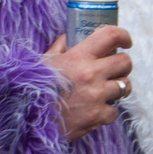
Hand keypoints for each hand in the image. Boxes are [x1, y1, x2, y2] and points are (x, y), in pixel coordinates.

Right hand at [43, 26, 132, 140]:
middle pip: (125, 62)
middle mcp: (91, 74)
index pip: (110, 36)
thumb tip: (71, 37)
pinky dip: (106, 110)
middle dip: (122, 65)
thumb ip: (60, 46)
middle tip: (114, 69)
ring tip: (103, 91)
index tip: (125, 42)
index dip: (123, 36)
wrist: (27, 118)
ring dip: (117, 88)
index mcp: (78, 56)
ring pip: (125, 87)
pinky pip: (114, 110)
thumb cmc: (34, 86)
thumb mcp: (44, 60)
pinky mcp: (99, 116)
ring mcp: (97, 96)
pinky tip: (92, 110)